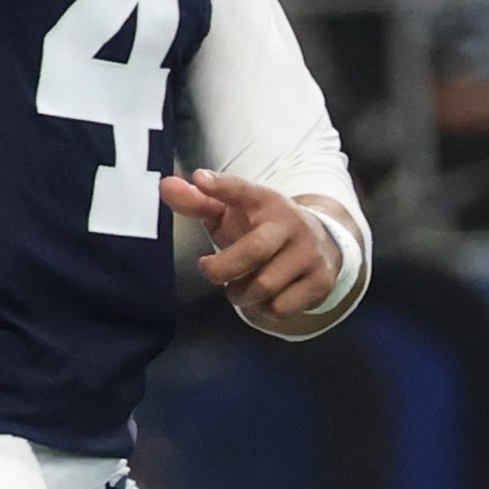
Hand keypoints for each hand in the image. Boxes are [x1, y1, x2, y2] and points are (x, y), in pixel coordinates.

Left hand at [160, 170, 343, 330]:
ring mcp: (310, 253)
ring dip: (241, 294)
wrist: (322, 243)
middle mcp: (291, 224)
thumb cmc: (262, 228)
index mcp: (266, 202)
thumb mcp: (232, 212)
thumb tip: (165, 186)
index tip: (200, 179)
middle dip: (222, 269)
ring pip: (264, 287)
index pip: (242, 189)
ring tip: (240, 286)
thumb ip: (198, 202)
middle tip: (209, 270)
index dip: (221, 186)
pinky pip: (281, 307)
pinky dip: (264, 309)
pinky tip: (264, 297)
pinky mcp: (321, 280)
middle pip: (253, 251)